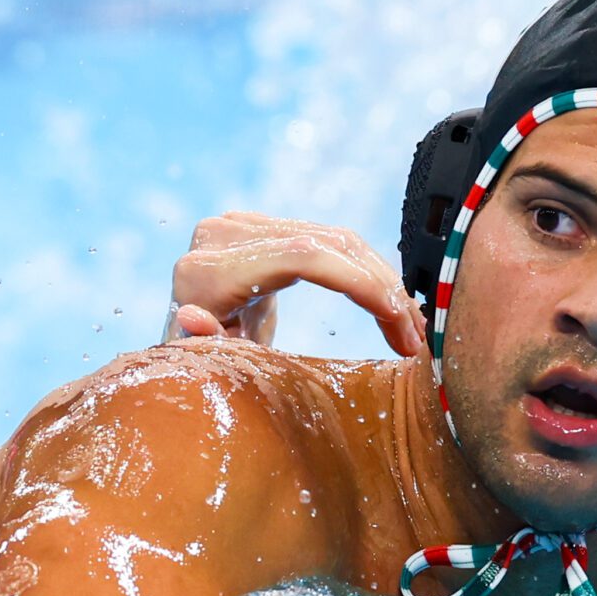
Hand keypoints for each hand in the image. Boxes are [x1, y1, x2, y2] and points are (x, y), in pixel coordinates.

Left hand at [164, 211, 426, 355]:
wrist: (180, 346)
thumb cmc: (191, 370)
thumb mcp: (197, 367)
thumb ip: (199, 345)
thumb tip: (194, 317)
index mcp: (207, 271)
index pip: (301, 257)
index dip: (358, 282)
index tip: (398, 320)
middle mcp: (222, 235)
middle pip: (326, 244)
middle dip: (381, 288)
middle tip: (416, 336)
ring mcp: (242, 225)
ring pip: (335, 239)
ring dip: (381, 281)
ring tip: (411, 327)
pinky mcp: (260, 228)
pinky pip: (327, 241)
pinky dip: (363, 272)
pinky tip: (388, 305)